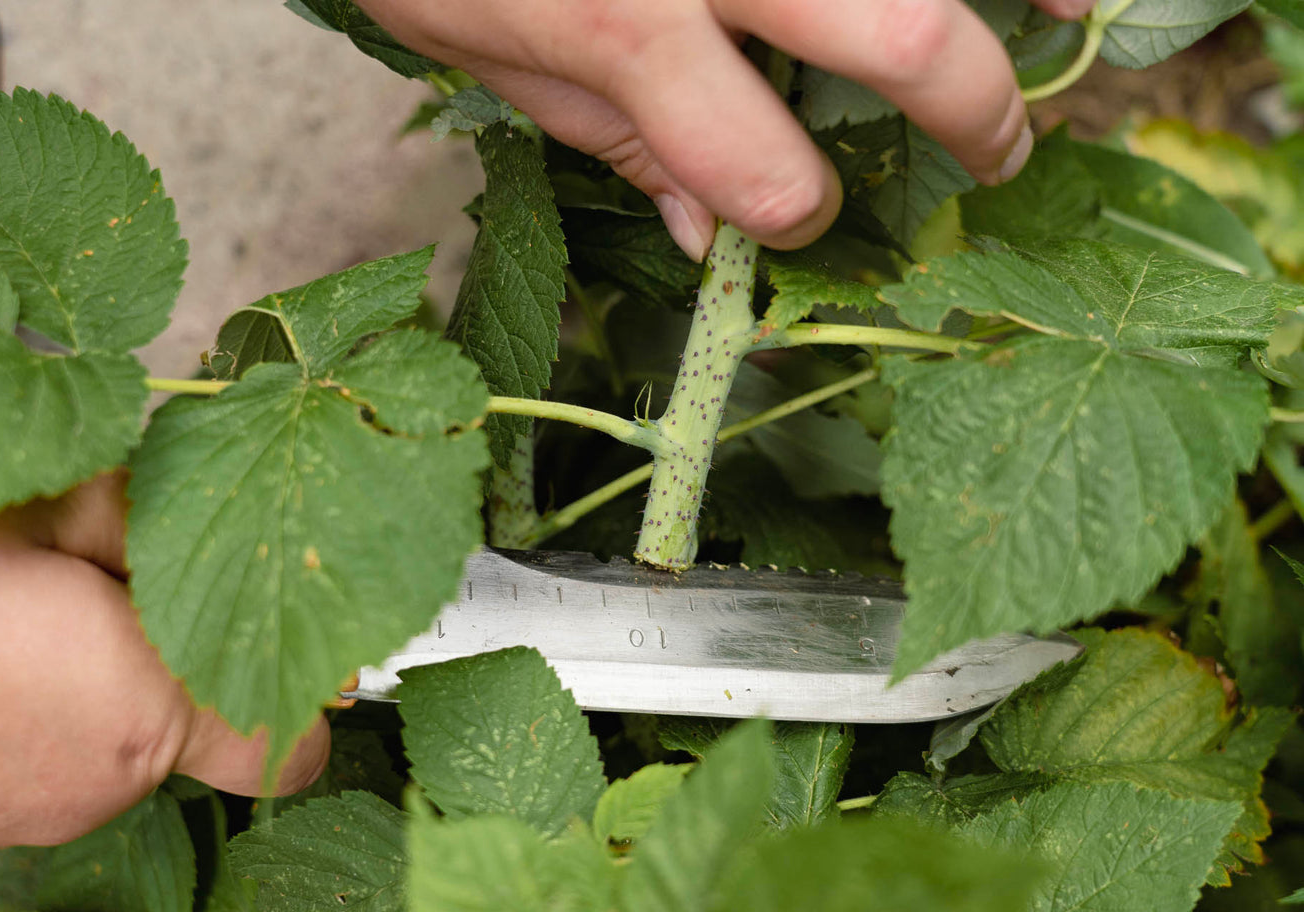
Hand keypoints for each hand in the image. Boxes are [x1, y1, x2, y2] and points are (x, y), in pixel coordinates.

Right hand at [0, 473, 330, 855]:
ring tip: (4, 597)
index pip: (291, 743)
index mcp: (140, 711)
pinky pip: (53, 752)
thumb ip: (134, 514)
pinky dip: (38, 698)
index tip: (274, 618)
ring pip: (121, 729)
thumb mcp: (28, 506)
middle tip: (85, 563)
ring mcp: (35, 813)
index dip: (300, 685)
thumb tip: (196, 503)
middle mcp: (104, 785)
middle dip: (170, 631)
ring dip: (96, 661)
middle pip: (196, 710)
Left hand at [359, 0, 1092, 258]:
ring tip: (1070, 25)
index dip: (793, 212)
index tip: (795, 216)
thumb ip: (617, 140)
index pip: (763, 167)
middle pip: (900, 36)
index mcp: (626, 28)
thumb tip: (715, 239)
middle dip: (971, 110)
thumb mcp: (486, 55)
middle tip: (996, 154)